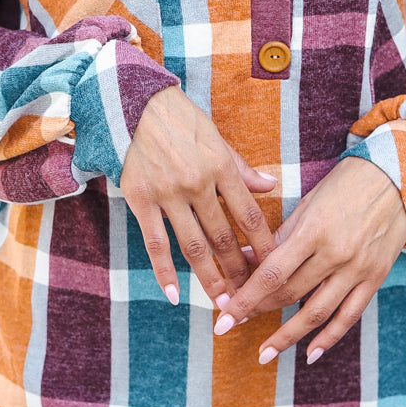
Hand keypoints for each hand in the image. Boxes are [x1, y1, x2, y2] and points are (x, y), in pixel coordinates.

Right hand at [120, 86, 276, 304]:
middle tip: (251, 298)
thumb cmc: (178, 118)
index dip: (263, 244)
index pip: (248, 213)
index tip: (274, 267)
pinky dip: (164, 271)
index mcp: (220, 165)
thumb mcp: (215, 136)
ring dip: (210, 278)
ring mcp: (168, 193)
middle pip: (224, 236)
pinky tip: (174, 294)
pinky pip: (155, 243)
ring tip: (223, 303)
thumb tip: (271, 185)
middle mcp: (197, 183)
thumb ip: (241, 167)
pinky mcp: (141, 199)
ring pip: (193, 245)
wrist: (131, 104)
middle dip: (239, 270)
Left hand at [214, 158, 405, 363]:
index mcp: (313, 231)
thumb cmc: (344, 185)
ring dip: (288, 336)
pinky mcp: (375, 278)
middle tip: (234, 325)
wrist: (396, 179)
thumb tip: (244, 258)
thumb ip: (278, 237)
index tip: (224, 317)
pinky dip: (329, 338)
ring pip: (317, 312)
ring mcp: (357, 269)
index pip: (272, 273)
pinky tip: (309, 354)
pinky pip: (349, 316)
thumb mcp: (307, 204)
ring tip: (265, 353)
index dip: (246, 298)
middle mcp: (335, 254)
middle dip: (258, 312)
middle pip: (290, 293)